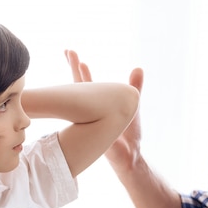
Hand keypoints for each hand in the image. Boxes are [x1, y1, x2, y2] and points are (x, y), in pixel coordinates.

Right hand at [64, 50, 143, 170]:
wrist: (130, 156)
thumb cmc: (129, 133)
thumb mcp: (132, 104)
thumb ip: (134, 87)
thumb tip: (138, 67)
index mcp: (98, 103)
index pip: (86, 83)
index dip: (79, 68)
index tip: (71, 52)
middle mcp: (91, 109)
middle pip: (79, 86)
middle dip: (75, 68)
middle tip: (68, 50)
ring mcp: (91, 119)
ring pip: (83, 99)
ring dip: (81, 82)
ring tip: (80, 63)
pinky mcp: (96, 128)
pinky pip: (91, 116)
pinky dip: (87, 107)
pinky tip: (82, 95)